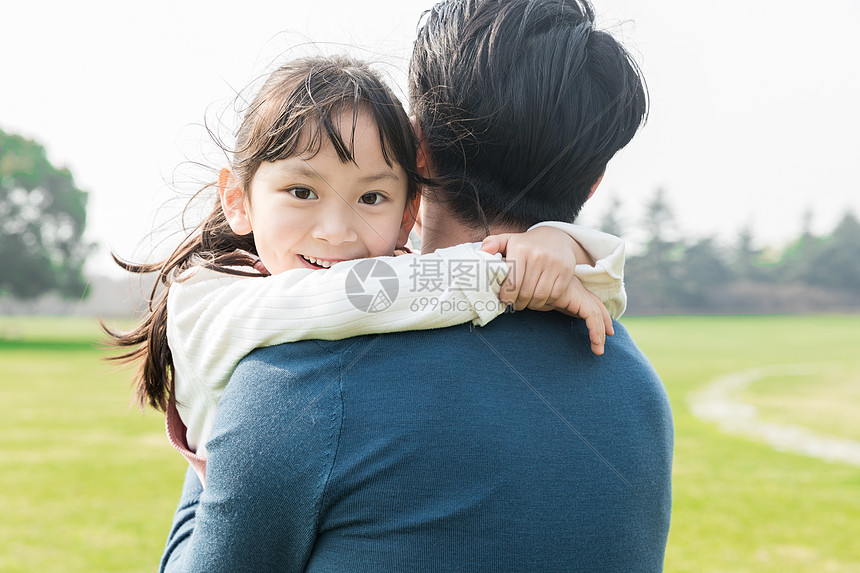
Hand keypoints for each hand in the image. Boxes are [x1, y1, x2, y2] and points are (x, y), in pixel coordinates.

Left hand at [481, 227, 613, 354]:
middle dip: (518, 303)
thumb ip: (492, 244)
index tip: (504, 300)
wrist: (554, 237)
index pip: (511, 284)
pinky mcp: (567, 270)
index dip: (506, 297)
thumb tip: (481, 252)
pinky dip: (547, 302)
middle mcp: (538, 255)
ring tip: (526, 302)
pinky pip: (555, 295)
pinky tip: (540, 299)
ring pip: (540, 296)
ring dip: (532, 305)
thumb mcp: (507, 240)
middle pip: (525, 293)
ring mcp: (554, 263)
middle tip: (515, 304)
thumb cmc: (525, 245)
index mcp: (520, 249)